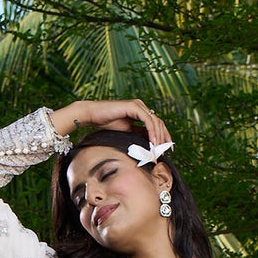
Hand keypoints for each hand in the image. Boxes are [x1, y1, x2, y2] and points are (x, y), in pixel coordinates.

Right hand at [48, 97, 170, 149]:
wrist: (92, 116)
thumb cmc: (106, 124)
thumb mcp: (126, 133)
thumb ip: (138, 136)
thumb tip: (150, 147)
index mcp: (140, 112)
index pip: (156, 124)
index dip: (162, 137)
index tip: (165, 150)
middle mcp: (141, 107)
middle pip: (159, 122)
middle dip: (163, 138)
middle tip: (164, 153)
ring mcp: (138, 105)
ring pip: (155, 121)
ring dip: (158, 137)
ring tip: (158, 151)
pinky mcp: (134, 106)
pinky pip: (148, 121)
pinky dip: (152, 132)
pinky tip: (153, 143)